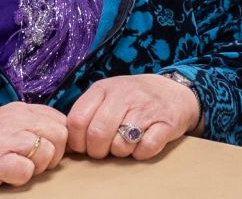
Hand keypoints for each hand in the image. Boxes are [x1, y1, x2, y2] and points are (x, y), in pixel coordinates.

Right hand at [0, 102, 67, 198]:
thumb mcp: (7, 128)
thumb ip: (32, 126)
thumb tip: (63, 136)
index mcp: (18, 108)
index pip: (61, 120)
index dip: (57, 141)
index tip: (41, 153)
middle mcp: (11, 118)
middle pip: (60, 134)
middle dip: (52, 155)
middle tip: (30, 165)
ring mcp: (1, 137)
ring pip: (46, 151)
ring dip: (36, 168)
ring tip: (15, 170)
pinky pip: (26, 169)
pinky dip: (20, 178)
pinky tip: (6, 176)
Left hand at [66, 73, 199, 160]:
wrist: (174, 91)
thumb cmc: (132, 98)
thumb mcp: (106, 95)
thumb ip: (86, 113)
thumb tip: (67, 144)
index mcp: (104, 89)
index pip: (77, 120)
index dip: (77, 141)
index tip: (84, 147)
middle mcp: (124, 95)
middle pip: (97, 134)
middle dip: (97, 151)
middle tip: (104, 150)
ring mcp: (146, 108)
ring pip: (121, 144)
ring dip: (121, 152)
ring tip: (125, 143)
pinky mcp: (166, 123)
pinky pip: (146, 148)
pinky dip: (141, 153)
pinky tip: (142, 144)